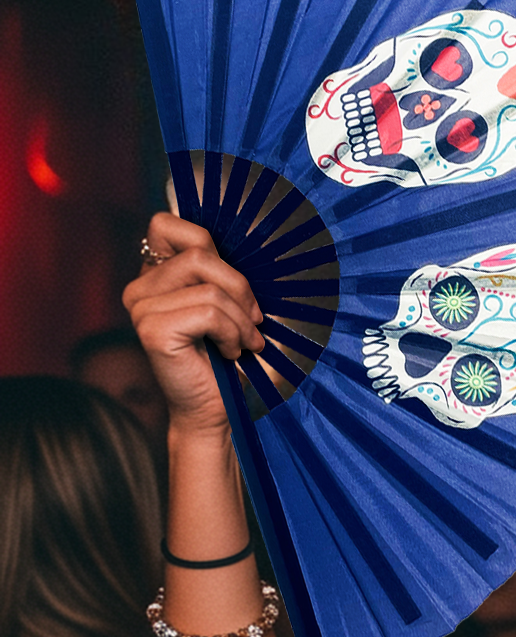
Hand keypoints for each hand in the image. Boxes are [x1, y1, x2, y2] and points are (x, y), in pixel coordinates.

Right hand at [123, 212, 264, 431]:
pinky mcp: (152, 330)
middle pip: (200, 253)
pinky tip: (231, 353)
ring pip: (209, 286)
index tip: (234, 288)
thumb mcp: (228, 305)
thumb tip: (246, 238)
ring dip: (241, 318)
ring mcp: (141, 308)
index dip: (209, 244)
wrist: (216, 411)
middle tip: (254, 322)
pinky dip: (233, 333)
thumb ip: (220, 272)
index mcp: (154, 275)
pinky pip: (209, 312)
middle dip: (240, 288)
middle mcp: (140, 288)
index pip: (168, 224)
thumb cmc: (227, 360)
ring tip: (245, 342)